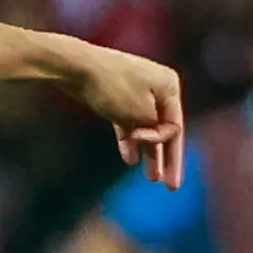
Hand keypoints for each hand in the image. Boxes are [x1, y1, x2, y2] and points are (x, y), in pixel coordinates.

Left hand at [59, 40, 185, 186]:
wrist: (77, 66)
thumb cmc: (112, 86)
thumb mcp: (140, 112)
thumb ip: (155, 130)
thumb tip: (158, 139)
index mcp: (169, 86)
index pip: (176, 126)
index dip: (164, 145)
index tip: (139, 140)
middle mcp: (158, 88)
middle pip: (164, 129)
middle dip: (165, 158)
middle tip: (170, 186)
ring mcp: (138, 93)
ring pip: (146, 128)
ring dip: (148, 153)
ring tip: (151, 177)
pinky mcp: (118, 99)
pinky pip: (128, 124)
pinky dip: (129, 141)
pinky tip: (130, 160)